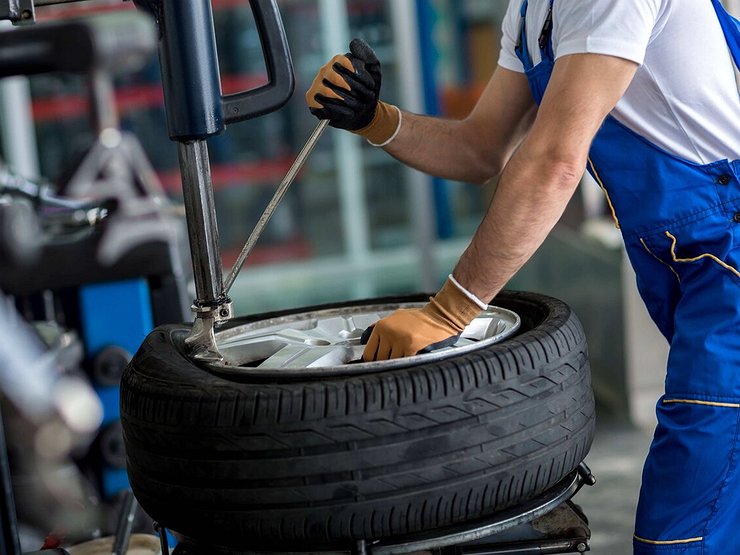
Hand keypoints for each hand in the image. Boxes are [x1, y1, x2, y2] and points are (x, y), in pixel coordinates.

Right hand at [306, 38, 399, 144]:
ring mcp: (316, 85)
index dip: (360, 76)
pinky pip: (323, 105)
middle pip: (338, 78)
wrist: (363, 112)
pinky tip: (349, 113)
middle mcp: (325, 71)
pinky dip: (339, 111)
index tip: (370, 86)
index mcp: (338, 61)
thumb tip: (353, 43)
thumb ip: (367, 55)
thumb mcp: (373, 71)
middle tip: (366, 98)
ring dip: (349, 102)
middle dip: (356, 91)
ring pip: (330, 92)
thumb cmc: (367, 91)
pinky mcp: (312, 100)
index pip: (346, 62)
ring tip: (359, 106)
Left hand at [361, 277, 485, 360]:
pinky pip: (404, 362)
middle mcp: (388, 333)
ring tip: (402, 361)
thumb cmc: (419, 318)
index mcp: (382, 326)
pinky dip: (407, 363)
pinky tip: (411, 359)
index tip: (375, 365)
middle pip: (379, 360)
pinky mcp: (411, 346)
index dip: (372, 361)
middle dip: (385, 364)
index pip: (369, 352)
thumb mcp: (395, 317)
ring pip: (391, 362)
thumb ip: (380, 328)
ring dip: (397, 364)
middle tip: (391, 364)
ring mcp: (399, 340)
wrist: (439, 316)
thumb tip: (365, 339)